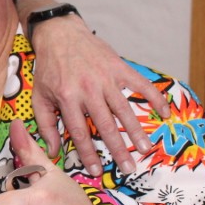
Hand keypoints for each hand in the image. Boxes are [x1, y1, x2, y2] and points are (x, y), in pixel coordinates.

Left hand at [29, 13, 168, 175]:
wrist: (60, 34)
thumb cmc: (48, 68)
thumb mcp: (39, 96)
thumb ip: (45, 124)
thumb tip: (53, 151)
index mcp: (67, 98)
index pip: (80, 132)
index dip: (88, 153)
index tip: (97, 170)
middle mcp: (88, 89)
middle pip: (106, 125)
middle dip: (118, 149)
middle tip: (129, 168)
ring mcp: (106, 78)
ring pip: (124, 109)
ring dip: (136, 130)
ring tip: (146, 148)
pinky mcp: (119, 67)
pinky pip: (140, 84)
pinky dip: (154, 98)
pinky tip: (164, 113)